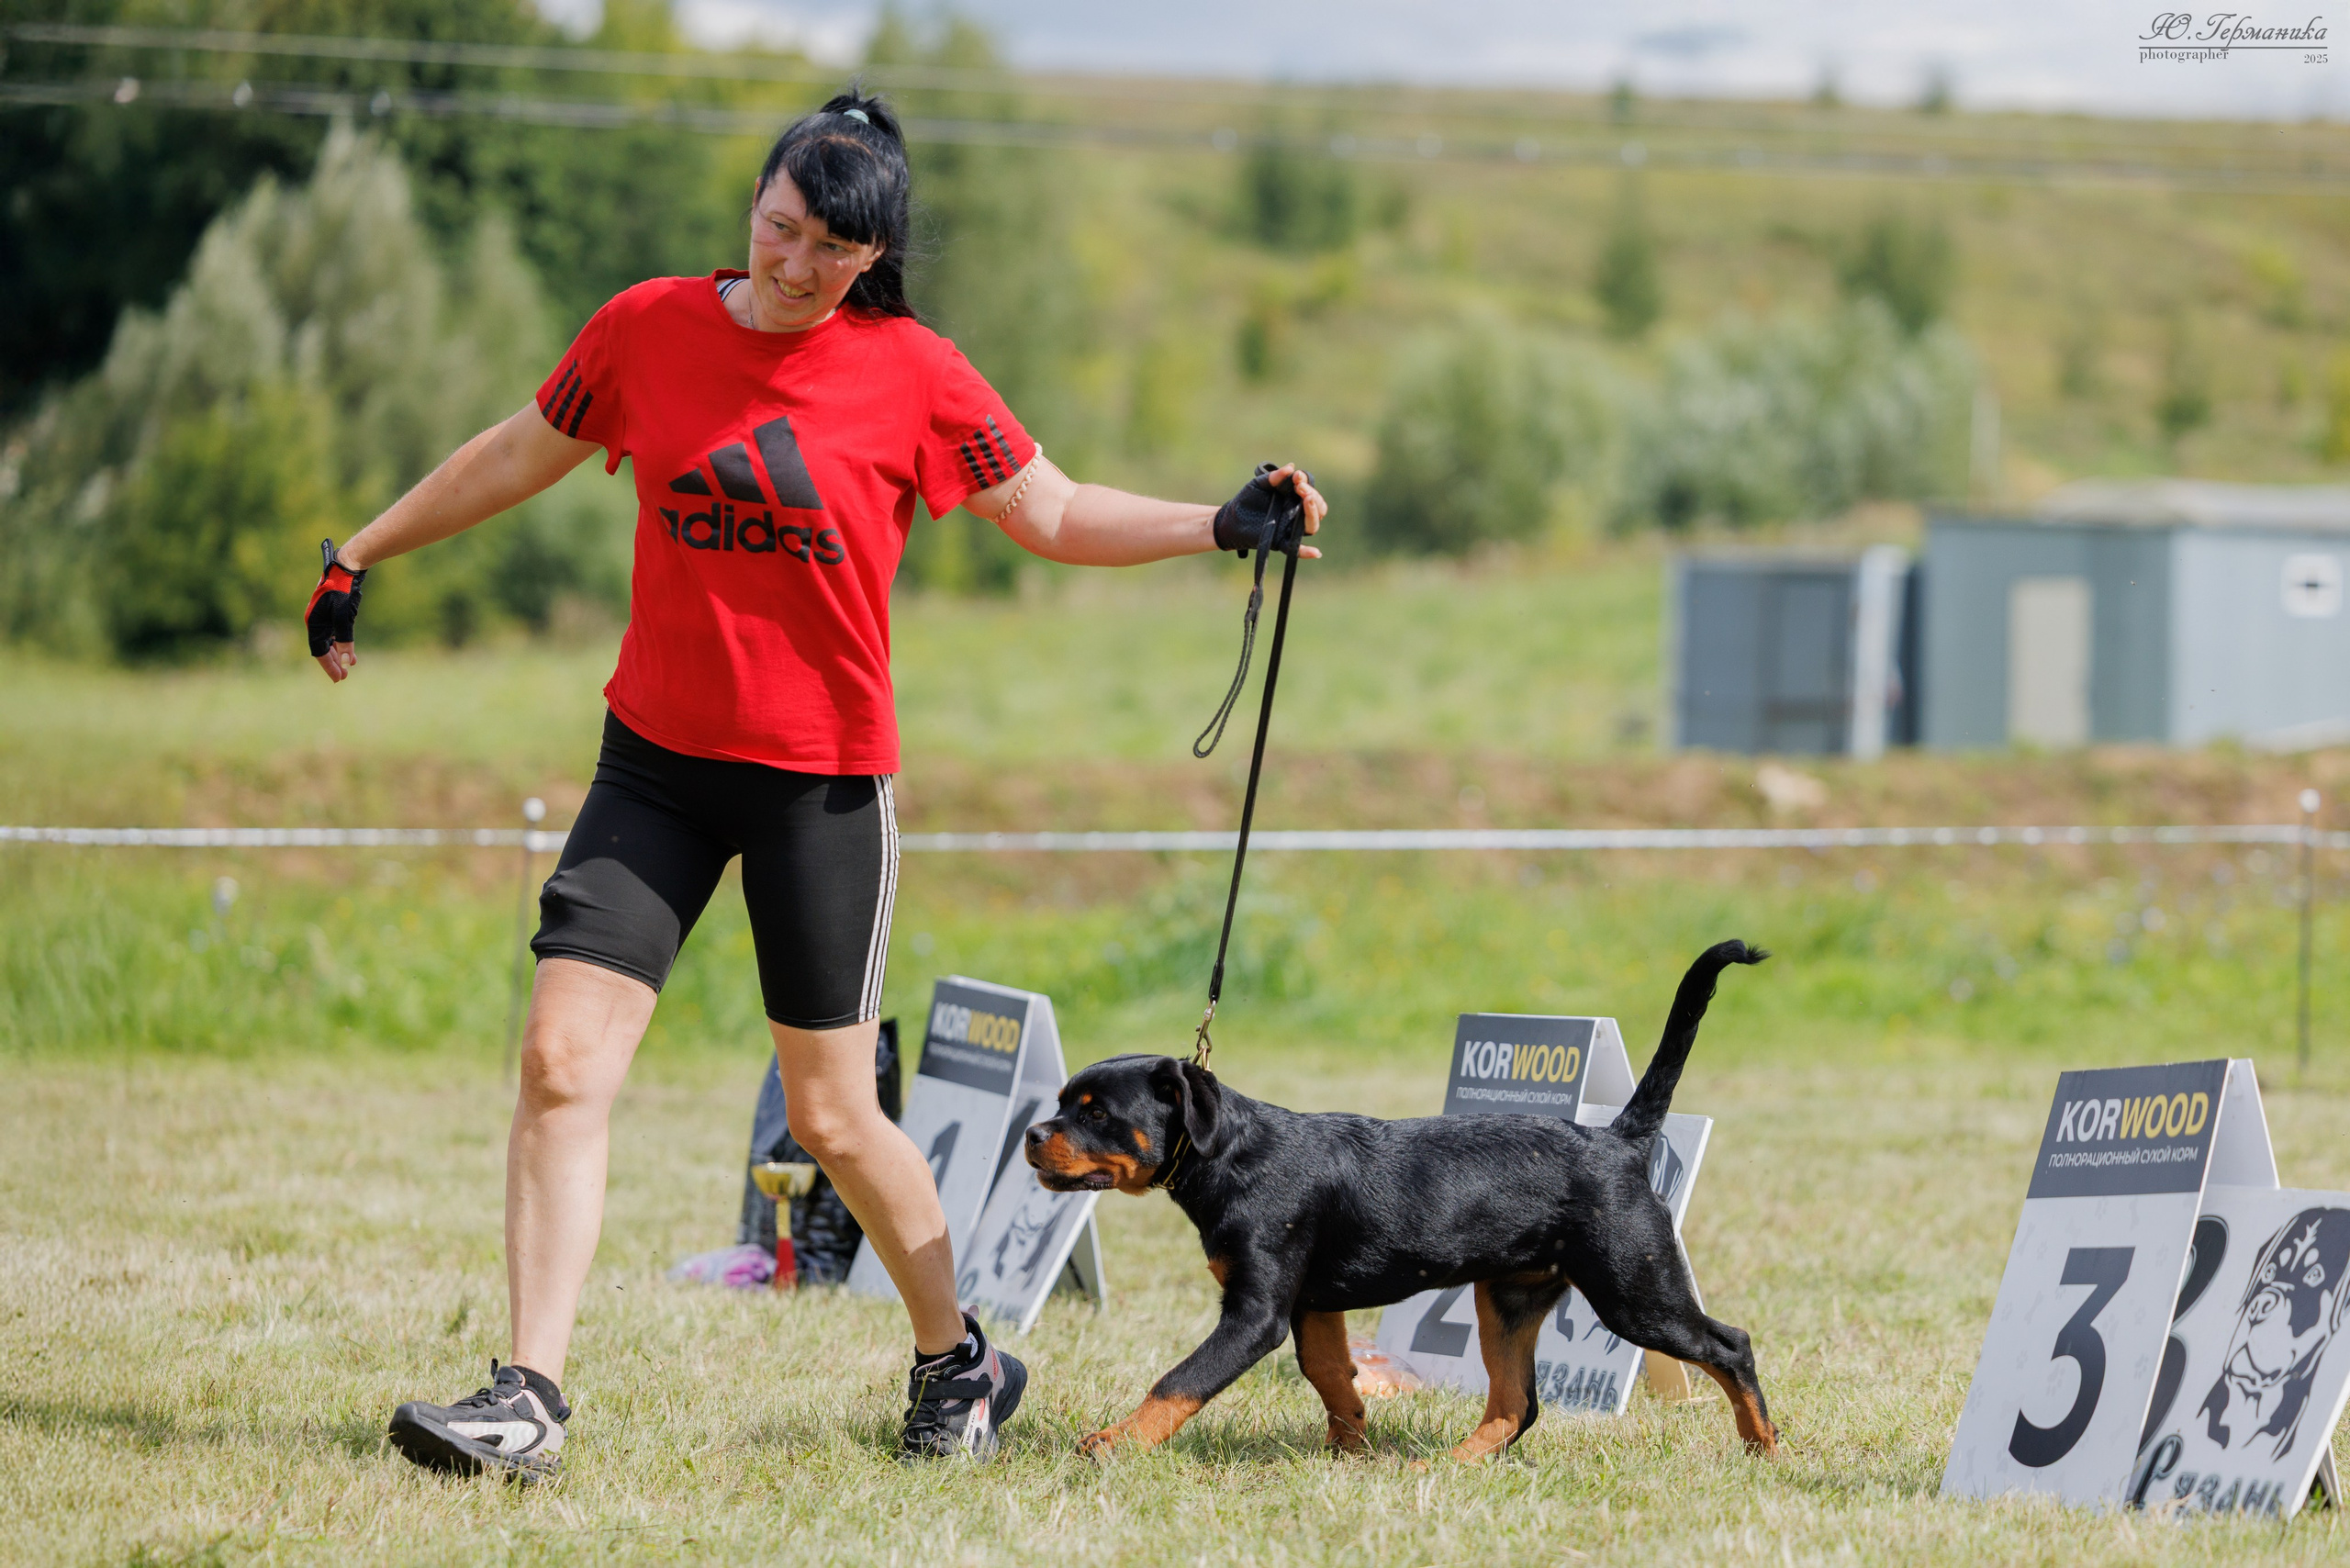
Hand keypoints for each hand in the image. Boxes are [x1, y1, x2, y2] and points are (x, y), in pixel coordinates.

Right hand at [305, 539, 367, 681]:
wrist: (346, 569)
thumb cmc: (343, 591)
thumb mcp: (343, 616)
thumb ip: (345, 639)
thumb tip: (348, 661)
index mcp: (313, 623)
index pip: (319, 651)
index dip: (329, 666)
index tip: (339, 679)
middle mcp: (316, 622)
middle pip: (323, 648)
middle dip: (333, 663)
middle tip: (344, 677)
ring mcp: (324, 617)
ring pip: (329, 642)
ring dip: (338, 655)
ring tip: (348, 667)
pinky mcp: (332, 613)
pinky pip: (335, 634)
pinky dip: (342, 644)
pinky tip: (351, 653)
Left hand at [1212, 462, 1325, 560]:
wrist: (1230, 518)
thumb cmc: (1248, 499)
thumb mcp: (1259, 484)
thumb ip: (1274, 477)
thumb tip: (1291, 467)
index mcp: (1295, 500)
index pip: (1310, 493)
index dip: (1307, 484)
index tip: (1297, 477)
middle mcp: (1297, 515)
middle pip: (1317, 509)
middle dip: (1313, 496)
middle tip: (1299, 487)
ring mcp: (1290, 529)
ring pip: (1311, 526)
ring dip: (1312, 513)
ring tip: (1308, 499)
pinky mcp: (1280, 542)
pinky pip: (1295, 549)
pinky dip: (1306, 552)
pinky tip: (1316, 552)